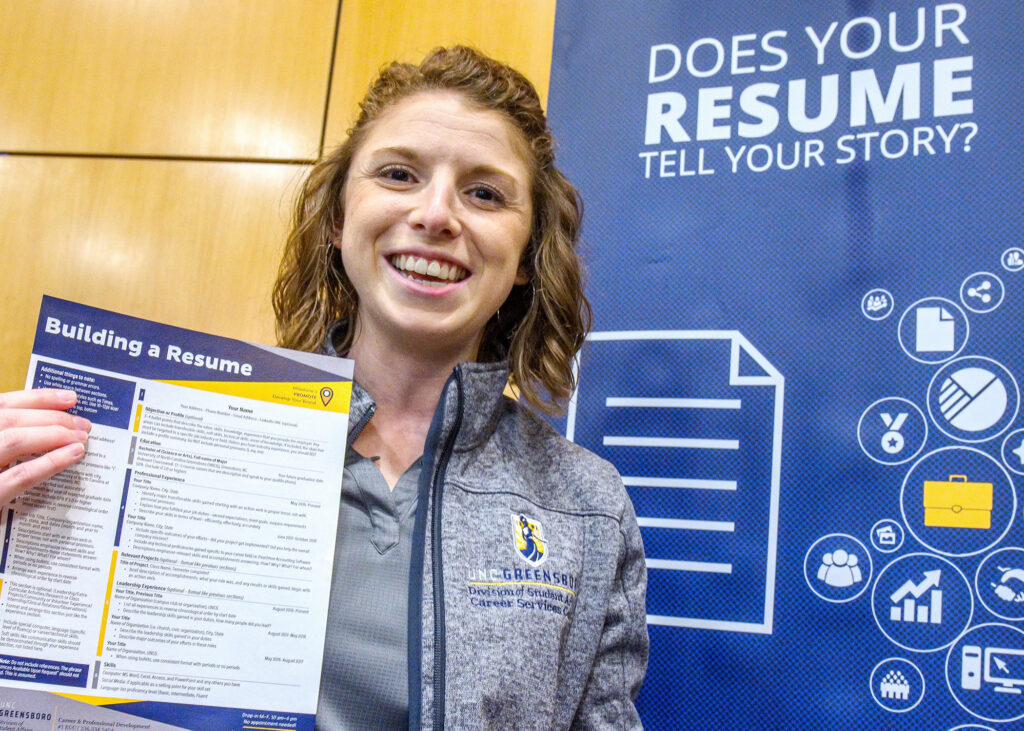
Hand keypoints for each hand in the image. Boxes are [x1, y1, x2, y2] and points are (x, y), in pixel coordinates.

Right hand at [0, 389, 90, 505]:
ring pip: (13, 440)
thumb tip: (47, 426)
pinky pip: (20, 476)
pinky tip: (73, 456)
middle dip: (52, 418)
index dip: (37, 398)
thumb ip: (7, 440)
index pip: (1, 405)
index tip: (70, 398)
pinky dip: (50, 462)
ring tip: (81, 439)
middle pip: (10, 420)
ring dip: (53, 435)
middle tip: (83, 424)